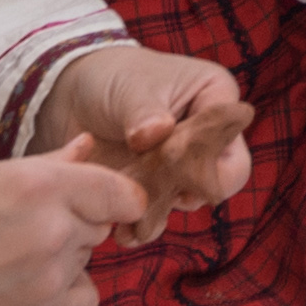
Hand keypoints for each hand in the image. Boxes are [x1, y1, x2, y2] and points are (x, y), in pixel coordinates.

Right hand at [0, 146, 147, 305]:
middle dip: (76, 223)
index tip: (102, 202)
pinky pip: (85, 298)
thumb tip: (87, 145)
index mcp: (37, 185)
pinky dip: (66, 296)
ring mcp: (52, 277)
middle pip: (100, 223)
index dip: (116, 196)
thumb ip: (48, 164)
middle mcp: (53, 228)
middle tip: (25, 233)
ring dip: (65, 258)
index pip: (120, 191)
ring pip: (87, 258)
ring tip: (13, 263)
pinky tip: (28, 291)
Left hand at [42, 43, 251, 239]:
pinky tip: (120, 229)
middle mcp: (208, 137)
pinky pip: (159, 214)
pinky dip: (140, 223)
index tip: (168, 158)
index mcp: (215, 100)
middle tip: (150, 190)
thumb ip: (145, 112)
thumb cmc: (112, 76)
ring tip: (129, 215)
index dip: (206, 161)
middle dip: (182, 192)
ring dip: (158, 211)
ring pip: (185, 202)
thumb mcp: (130, 88)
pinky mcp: (156, 187)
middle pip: (216, 182)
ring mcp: (182, 166)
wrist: (73, 95)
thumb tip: (155, 134)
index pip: (232, 143)